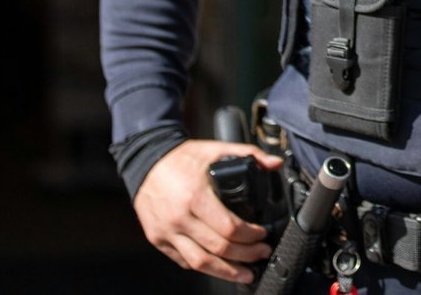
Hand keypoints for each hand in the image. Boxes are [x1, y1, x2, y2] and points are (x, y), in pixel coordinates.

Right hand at [132, 138, 282, 283]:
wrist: (145, 161)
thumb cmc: (180, 158)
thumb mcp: (216, 149)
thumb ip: (249, 153)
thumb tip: (275, 163)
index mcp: (195, 197)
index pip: (229, 228)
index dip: (251, 235)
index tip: (262, 234)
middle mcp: (179, 218)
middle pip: (218, 248)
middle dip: (246, 255)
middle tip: (261, 253)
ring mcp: (166, 232)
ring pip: (200, 262)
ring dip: (226, 271)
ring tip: (245, 273)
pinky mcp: (158, 239)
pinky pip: (183, 260)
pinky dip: (203, 265)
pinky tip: (219, 266)